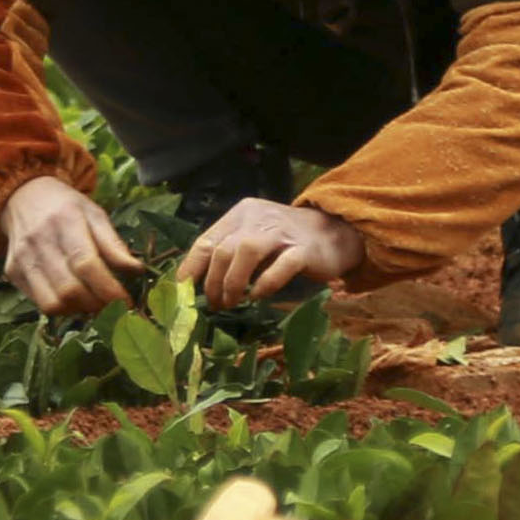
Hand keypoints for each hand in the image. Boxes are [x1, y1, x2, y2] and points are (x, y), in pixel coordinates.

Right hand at [0, 176, 144, 316]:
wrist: (23, 196)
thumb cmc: (66, 208)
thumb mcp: (94, 214)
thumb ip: (114, 244)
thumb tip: (137, 271)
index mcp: (65, 220)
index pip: (86, 264)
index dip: (109, 289)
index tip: (127, 301)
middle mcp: (39, 240)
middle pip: (69, 289)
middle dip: (97, 305)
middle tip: (113, 305)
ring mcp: (22, 258)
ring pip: (53, 304)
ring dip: (79, 311)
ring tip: (93, 302)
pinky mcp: (13, 273)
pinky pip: (40, 304)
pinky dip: (63, 308)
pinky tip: (74, 297)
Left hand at [183, 195, 364, 307]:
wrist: (335, 232)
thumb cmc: (286, 240)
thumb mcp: (254, 237)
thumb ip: (230, 252)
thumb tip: (199, 283)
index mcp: (241, 214)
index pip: (206, 240)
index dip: (192, 268)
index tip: (184, 291)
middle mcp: (258, 218)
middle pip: (223, 250)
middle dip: (213, 283)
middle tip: (215, 305)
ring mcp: (282, 232)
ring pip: (246, 252)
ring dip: (233, 283)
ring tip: (231, 303)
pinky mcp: (304, 249)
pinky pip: (280, 266)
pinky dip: (265, 284)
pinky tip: (258, 296)